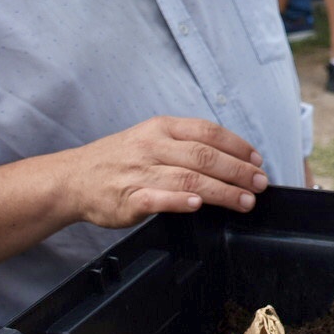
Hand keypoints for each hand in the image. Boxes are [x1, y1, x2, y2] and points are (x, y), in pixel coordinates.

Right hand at [61, 116, 268, 227]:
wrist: (73, 179)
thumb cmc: (119, 160)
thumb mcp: (151, 138)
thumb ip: (186, 144)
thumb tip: (232, 158)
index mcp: (161, 128)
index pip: (208, 132)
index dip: (238, 146)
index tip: (257, 160)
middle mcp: (152, 146)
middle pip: (204, 156)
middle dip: (238, 171)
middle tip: (259, 184)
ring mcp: (139, 172)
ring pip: (189, 178)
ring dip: (222, 191)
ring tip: (244, 201)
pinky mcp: (128, 198)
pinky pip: (157, 198)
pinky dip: (180, 200)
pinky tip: (198, 205)